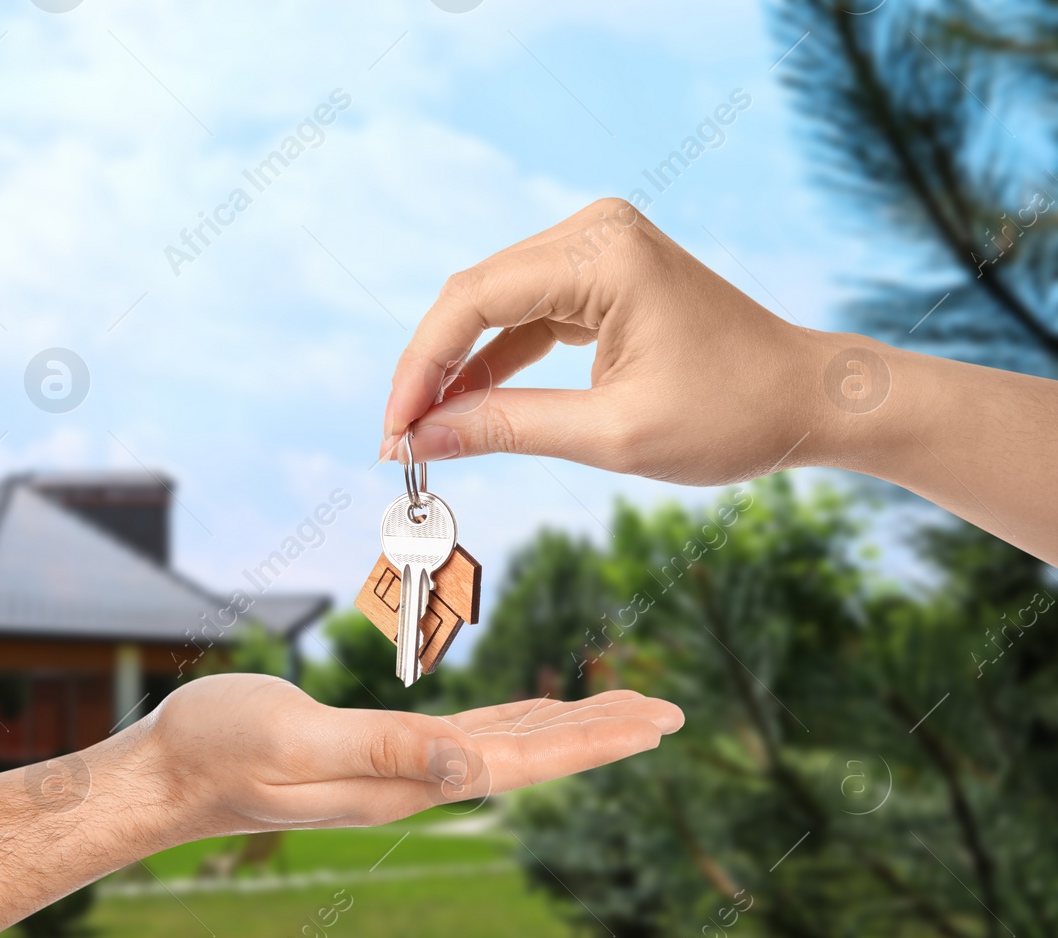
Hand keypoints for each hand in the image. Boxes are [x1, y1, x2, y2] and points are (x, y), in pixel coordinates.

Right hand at [134, 673, 682, 835]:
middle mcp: (411, 782)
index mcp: (404, 780)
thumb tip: (474, 769)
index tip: (657, 720)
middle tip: (670, 710)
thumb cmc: (217, 746)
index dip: (591, 740)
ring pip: (502, 746)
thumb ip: (381, 751)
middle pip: (528, 757)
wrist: (167, 773)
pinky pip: (463, 736)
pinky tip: (527, 717)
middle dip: (599, 733)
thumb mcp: (295, 738)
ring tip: (619, 711)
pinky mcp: (371, 753)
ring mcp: (393, 772)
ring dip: (564, 728)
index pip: (521, 761)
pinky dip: (510, 722)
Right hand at [379, 198, 824, 483]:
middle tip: (398, 441)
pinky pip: (525, 315)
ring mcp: (598, 247)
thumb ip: (506, 429)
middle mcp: (594, 230)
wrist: (808, 400)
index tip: (394, 431)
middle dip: (429, 369)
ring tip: (423, 432)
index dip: (420, 368)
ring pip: (491, 305)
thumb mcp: (610, 435)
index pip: (472, 301)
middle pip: (472, 295)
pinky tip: (465, 408)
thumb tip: (422, 441)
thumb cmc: (732, 415)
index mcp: (600, 253)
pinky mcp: (602, 274)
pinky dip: (493, 361)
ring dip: (455, 367)